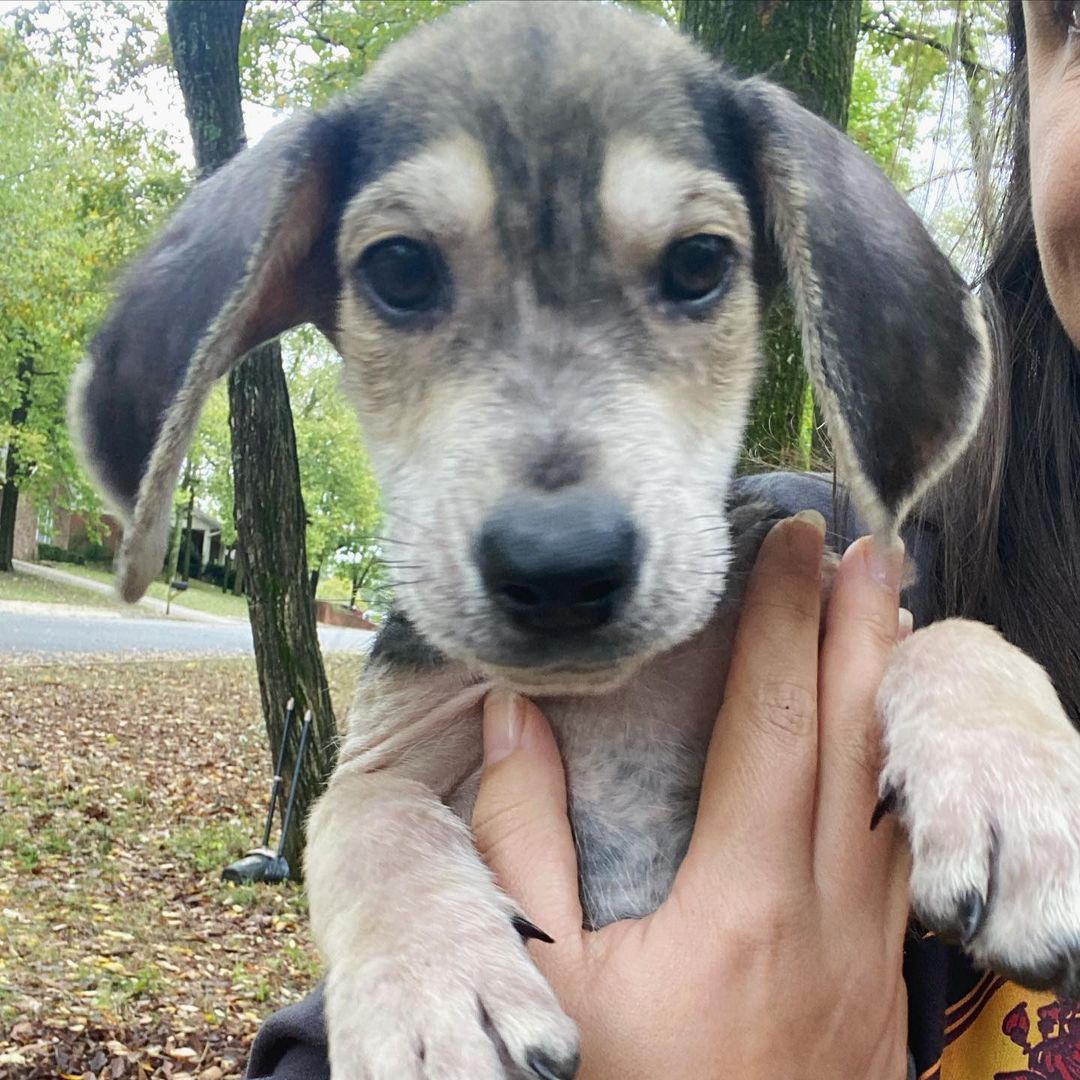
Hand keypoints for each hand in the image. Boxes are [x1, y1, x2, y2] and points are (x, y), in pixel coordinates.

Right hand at [472, 514, 911, 1079]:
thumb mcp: (543, 983)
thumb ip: (521, 840)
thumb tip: (515, 717)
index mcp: (741, 899)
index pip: (772, 720)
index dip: (778, 620)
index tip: (786, 543)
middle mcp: (826, 912)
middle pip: (855, 738)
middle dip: (860, 627)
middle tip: (866, 545)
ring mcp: (870, 953)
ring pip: (894, 792)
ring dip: (888, 693)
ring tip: (890, 617)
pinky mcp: (882, 986)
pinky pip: (900, 851)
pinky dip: (897, 774)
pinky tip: (885, 752)